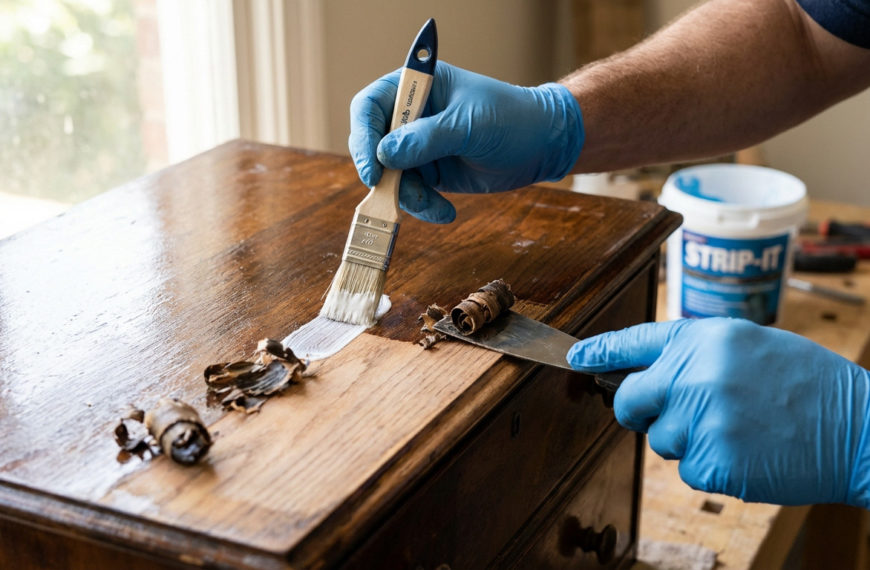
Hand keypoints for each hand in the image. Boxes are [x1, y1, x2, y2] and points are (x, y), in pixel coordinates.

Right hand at [348, 62, 584, 222]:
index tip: (373, 167)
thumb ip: (426, 138)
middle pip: (372, 144)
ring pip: (389, 176)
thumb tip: (384, 155)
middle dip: (383, 174)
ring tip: (437, 206)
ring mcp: (418, 146)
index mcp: (417, 87)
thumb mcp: (469, 126)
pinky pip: (410, 193)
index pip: (370, 105)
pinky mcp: (430, 172)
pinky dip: (423, 206)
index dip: (363, 135)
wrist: (542, 145)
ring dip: (407, 196)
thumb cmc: (511, 119)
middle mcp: (411, 116)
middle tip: (394, 195)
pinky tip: (446, 212)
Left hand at [567, 317, 869, 506]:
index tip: (574, 359)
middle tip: (675, 412)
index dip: (598, 352)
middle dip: (639, 410)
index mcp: (702, 339)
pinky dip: (710, 466)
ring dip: (687, 439)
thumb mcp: (748, 345)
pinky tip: (746, 451)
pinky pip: (687, 469)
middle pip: (628, 400)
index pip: (633, 342)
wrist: (860, 427)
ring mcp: (700, 419)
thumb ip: (694, 354)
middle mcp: (693, 374)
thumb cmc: (807, 384)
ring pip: (659, 439)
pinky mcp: (712, 460)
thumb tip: (650, 372)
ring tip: (737, 427)